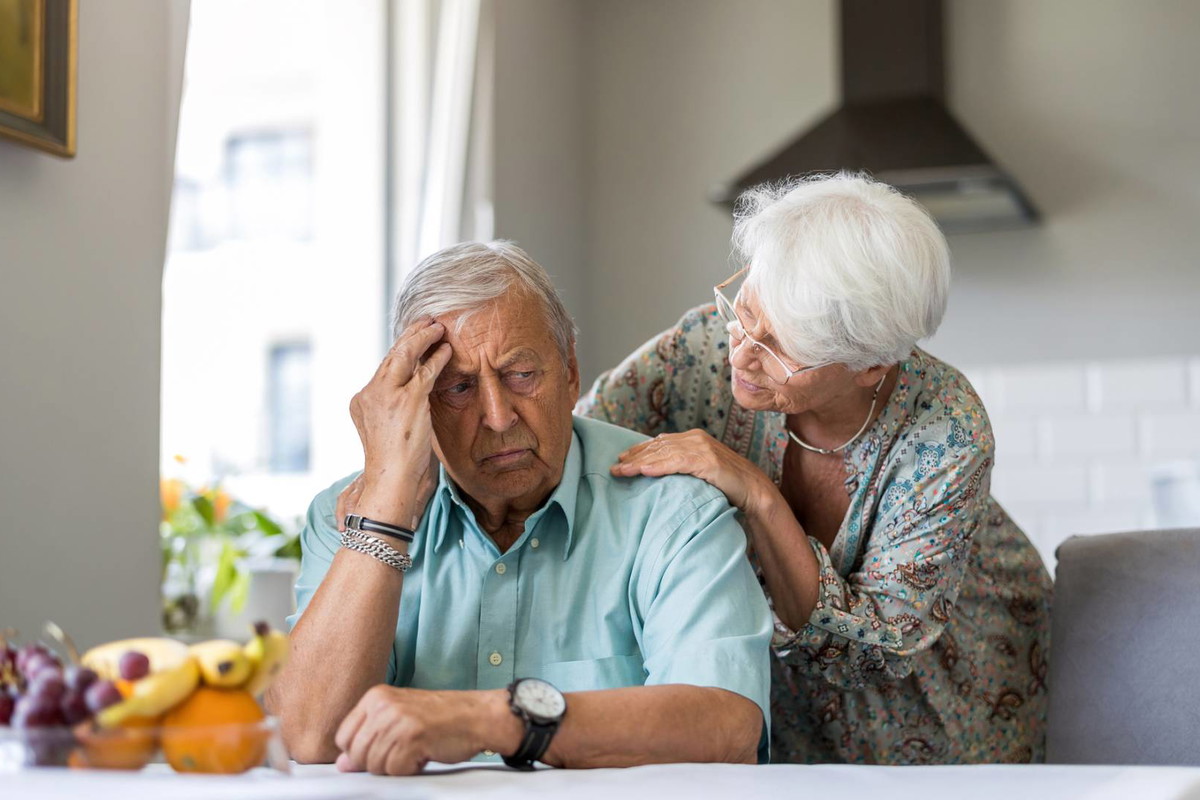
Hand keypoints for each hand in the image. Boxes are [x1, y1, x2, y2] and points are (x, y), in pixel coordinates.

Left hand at [334, 686, 517, 774]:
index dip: (359, 753)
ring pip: (375, 765)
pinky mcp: (412, 737)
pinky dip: (411, 769)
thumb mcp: (399, 720)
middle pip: (356, 754)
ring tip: (415, 750)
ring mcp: (397, 720)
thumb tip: (343, 764)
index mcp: (376, 696)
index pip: (343, 737)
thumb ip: (369, 738)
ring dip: (397, 767)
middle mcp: (383, 705)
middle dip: (378, 763)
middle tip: (403, 751)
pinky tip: (424, 754)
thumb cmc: (441, 718)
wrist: (478, 716)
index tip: (381, 750)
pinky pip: (395, 770)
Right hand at [348, 320, 452, 527]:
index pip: (384, 369)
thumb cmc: (397, 465)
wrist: (391, 482)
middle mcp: (369, 394)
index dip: (400, 351)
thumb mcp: (392, 430)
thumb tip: (420, 393)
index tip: (413, 339)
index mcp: (362, 402)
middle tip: (426, 322)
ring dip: (422, 338)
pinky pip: (425, 370)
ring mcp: (387, 395)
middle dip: (410, 336)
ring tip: (437, 327)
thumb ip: (399, 409)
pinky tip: (446, 349)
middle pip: (391, 356)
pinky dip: (437, 357)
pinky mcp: (407, 400)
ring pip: (405, 355)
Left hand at [611, 429, 773, 514]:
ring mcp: (702, 448)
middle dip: (634, 457)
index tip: (621, 460)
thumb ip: (682, 464)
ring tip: (622, 471)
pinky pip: (678, 462)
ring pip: (663, 453)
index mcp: (693, 438)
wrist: (754, 490)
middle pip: (657, 446)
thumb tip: (657, 469)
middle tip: (614, 468)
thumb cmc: (726, 484)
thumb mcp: (700, 470)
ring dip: (640, 463)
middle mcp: (695, 439)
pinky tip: (645, 471)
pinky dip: (660, 466)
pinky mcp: (708, 461)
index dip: (639, 451)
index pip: (659, 442)